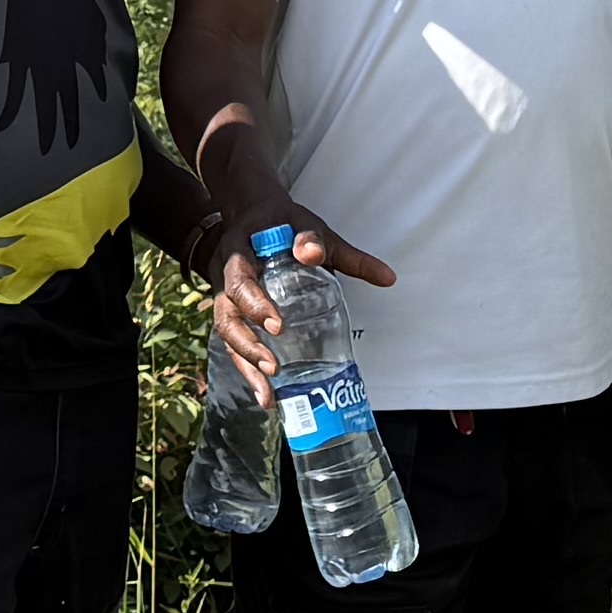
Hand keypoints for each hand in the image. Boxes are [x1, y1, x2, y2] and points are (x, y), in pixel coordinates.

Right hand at [211, 199, 390, 394]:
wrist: (252, 217)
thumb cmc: (283, 225)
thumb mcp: (311, 230)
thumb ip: (344, 254)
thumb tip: (386, 278)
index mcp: (240, 253)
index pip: (240, 278)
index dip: (255, 302)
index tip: (277, 324)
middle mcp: (225, 278)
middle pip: (226, 315)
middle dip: (248, 343)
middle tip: (273, 364)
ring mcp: (225, 299)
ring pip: (227, 335)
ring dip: (246, 364)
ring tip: (268, 390)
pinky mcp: (233, 316)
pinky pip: (234, 345)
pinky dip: (248, 370)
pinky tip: (265, 395)